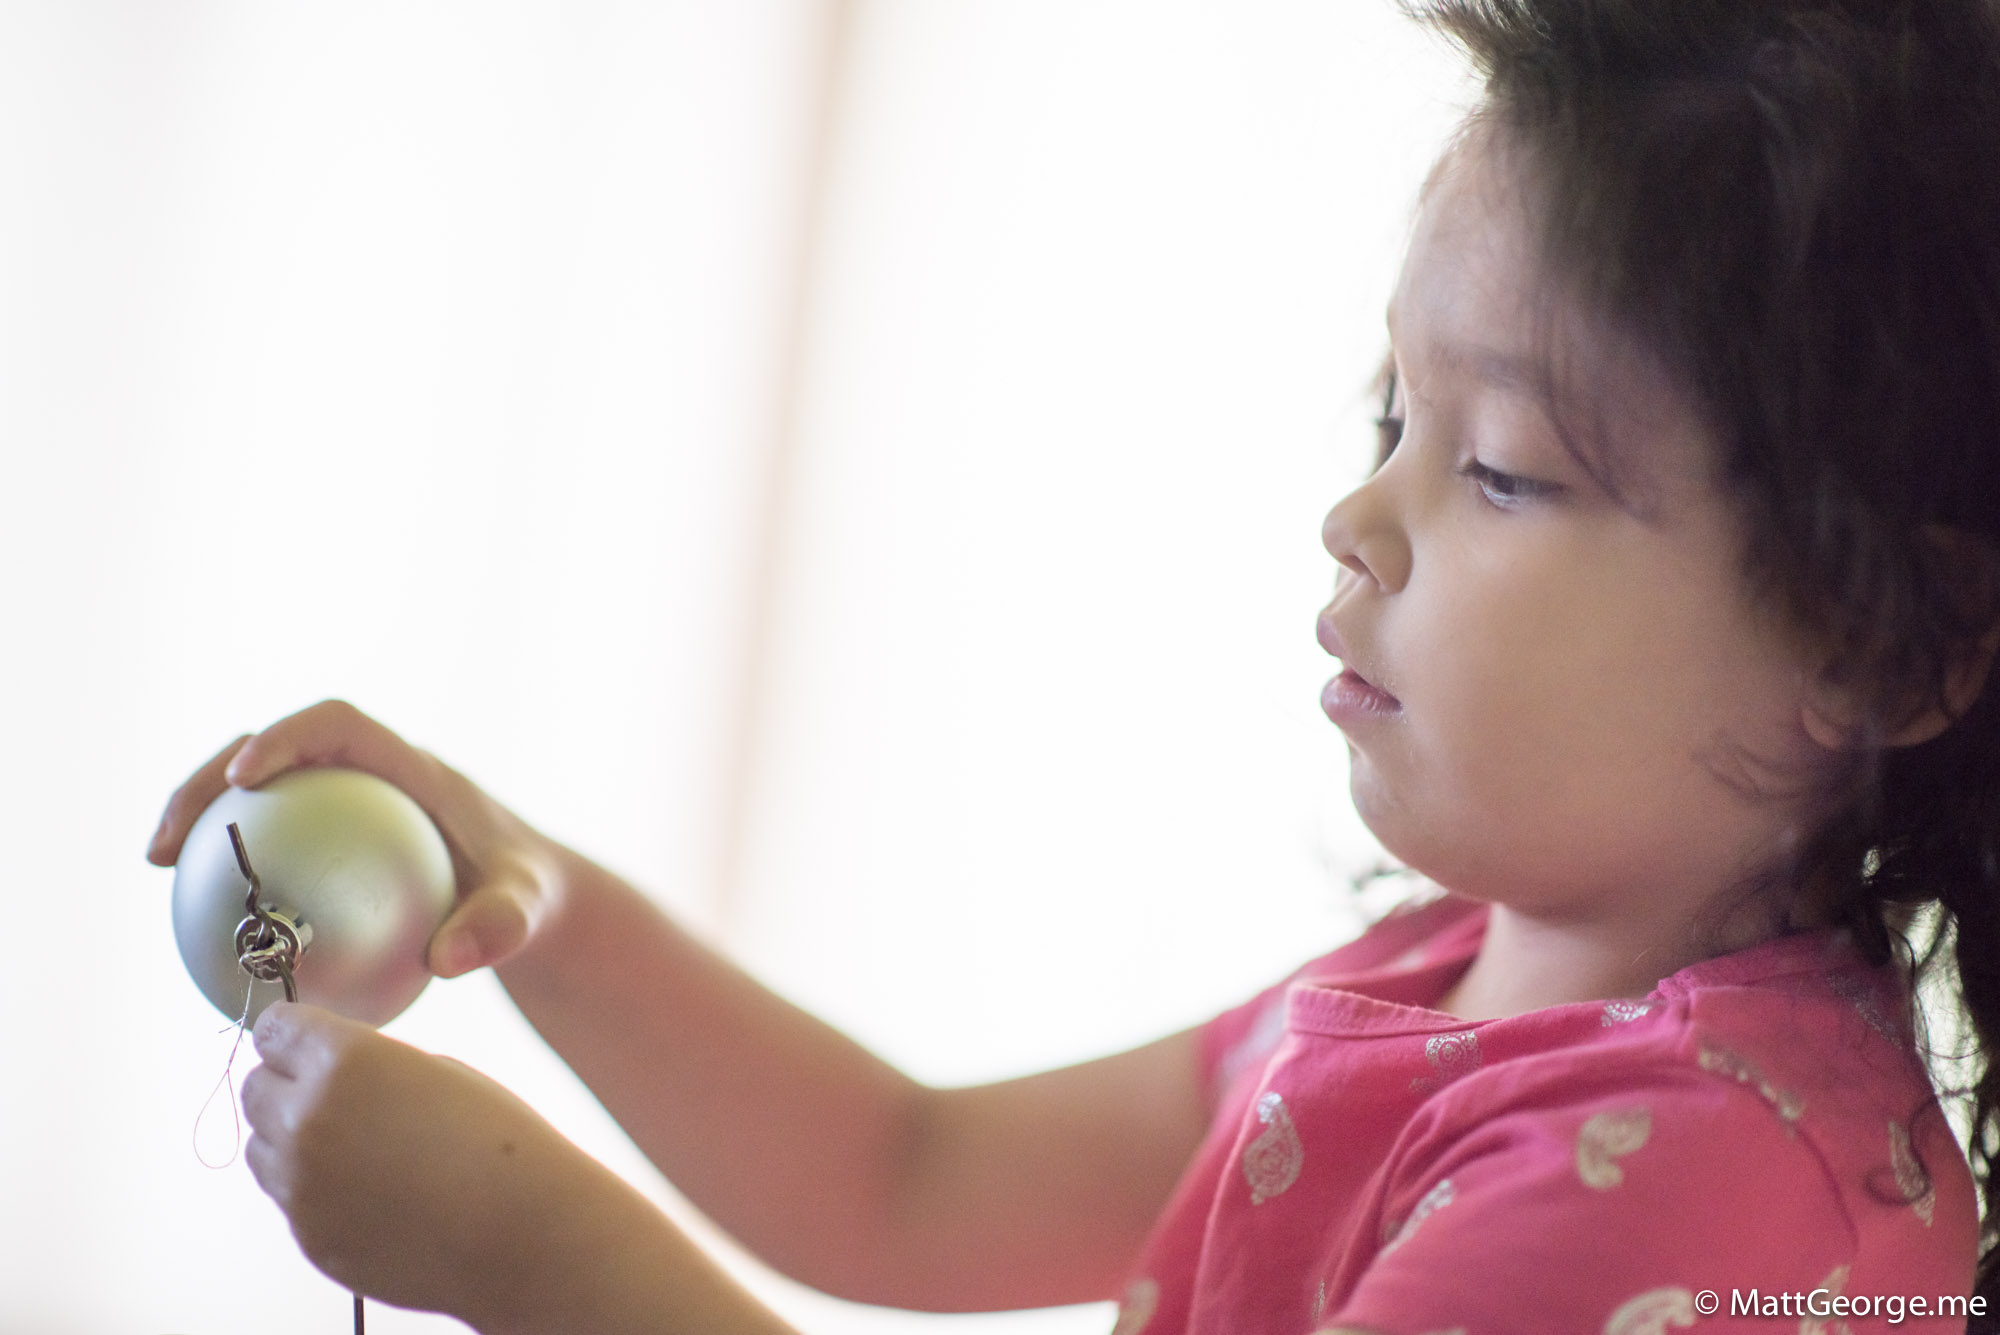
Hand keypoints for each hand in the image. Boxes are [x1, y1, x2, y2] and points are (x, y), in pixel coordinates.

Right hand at [148, 699, 560, 976]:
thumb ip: (499, 928)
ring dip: (201, 818)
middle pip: (273, 752)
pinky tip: (198, 926)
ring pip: (257, 798)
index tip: (244, 778)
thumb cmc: (528, 895)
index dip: (286, 737)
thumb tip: (448, 958)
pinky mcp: (328, 842)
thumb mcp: (526, 910)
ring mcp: (343, 807)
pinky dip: (231, 870)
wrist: (528, 899)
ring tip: (159, 869)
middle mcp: (368, 776)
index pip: (340, 726)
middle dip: (210, 779)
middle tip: (167, 840)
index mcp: (410, 769)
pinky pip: (270, 845)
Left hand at [242, 1002, 613, 1324]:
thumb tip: (331, 1079)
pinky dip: (316, 1189)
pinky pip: (289, 1200)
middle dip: (287, 1083)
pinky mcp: (308, 1236)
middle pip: (255, 1087)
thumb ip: (369, 1067)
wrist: (521, 1232)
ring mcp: (302, 1186)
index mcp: (344, 1062)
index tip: (307, 1039)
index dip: (295, 1032)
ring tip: (357, 1146)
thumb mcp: (436, 1070)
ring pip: (262, 1147)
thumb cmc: (497, 1143)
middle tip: (340, 1095)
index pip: (274, 1028)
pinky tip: (372, 1190)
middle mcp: (308, 1120)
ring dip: (293, 1138)